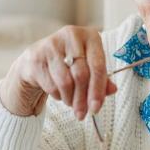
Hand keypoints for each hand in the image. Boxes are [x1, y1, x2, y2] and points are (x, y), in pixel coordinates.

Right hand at [0, 26, 116, 118]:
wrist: (37, 60)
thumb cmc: (69, 64)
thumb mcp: (88, 67)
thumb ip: (102, 79)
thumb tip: (112, 90)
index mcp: (89, 35)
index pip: (97, 66)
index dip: (98, 90)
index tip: (96, 108)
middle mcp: (71, 35)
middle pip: (81, 75)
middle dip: (83, 99)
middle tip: (82, 114)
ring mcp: (51, 45)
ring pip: (66, 82)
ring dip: (70, 99)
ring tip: (70, 101)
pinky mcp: (36, 57)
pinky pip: (51, 85)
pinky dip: (57, 95)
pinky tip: (58, 92)